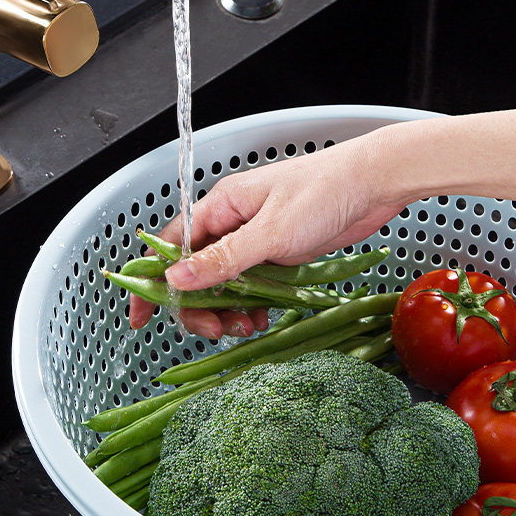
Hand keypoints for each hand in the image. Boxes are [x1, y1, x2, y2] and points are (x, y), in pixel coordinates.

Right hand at [130, 134, 405, 337]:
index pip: (169, 247)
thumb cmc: (324, 193)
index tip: (141, 317)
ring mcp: (257, 240)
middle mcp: (233, 224)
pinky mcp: (280, 255)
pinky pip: (255, 287)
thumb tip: (176, 279)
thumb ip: (224, 259)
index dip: (151, 282)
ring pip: (227, 284)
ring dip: (229, 311)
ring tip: (247, 328)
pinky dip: (254, 306)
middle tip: (215, 331)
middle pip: (196, 273)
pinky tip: (263, 319)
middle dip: (199, 306)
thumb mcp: (269, 233)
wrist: (374, 185)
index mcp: (220, 208)